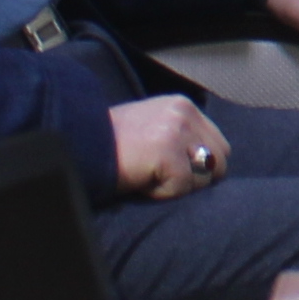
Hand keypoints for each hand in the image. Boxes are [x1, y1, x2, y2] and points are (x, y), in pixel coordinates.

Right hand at [107, 94, 230, 201]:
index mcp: (183, 106)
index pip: (218, 146)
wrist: (78, 145)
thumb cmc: (112, 146)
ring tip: (149, 176)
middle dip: (196, 178)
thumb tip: (207, 162)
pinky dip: (160, 193)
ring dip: (178, 186)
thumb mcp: (152, 129)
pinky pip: (181, 188)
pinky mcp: (166, 151)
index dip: (199, 167)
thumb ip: (181, 137)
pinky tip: (140, 181)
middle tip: (162, 178)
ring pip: (205, 176)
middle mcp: (184, 113)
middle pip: (220, 161)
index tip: (172, 171)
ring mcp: (176, 130)